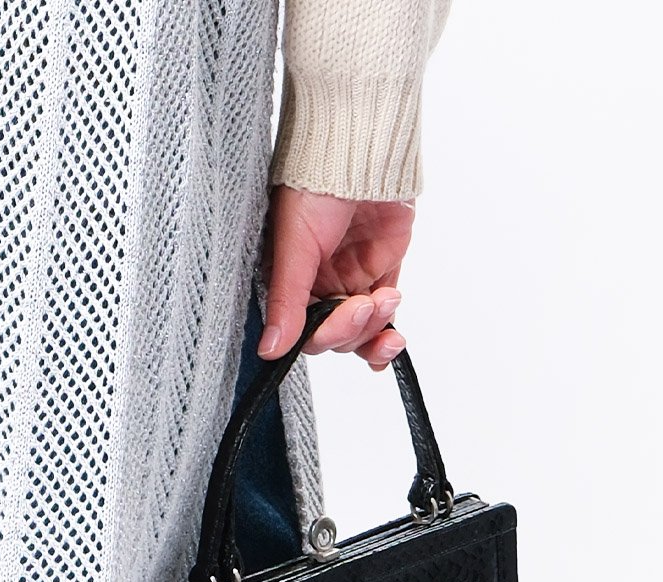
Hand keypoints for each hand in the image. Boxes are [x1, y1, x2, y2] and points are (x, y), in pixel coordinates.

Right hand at [257, 184, 415, 370]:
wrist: (362, 150)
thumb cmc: (317, 183)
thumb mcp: (295, 244)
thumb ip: (287, 300)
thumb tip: (270, 351)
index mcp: (287, 281)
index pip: (303, 331)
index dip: (325, 333)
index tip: (341, 316)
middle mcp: (315, 286)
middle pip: (334, 336)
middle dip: (353, 328)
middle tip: (365, 304)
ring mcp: (349, 281)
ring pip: (360, 332)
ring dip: (375, 328)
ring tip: (387, 299)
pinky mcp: (379, 273)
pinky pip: (382, 319)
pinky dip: (387, 337)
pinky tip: (392, 344)